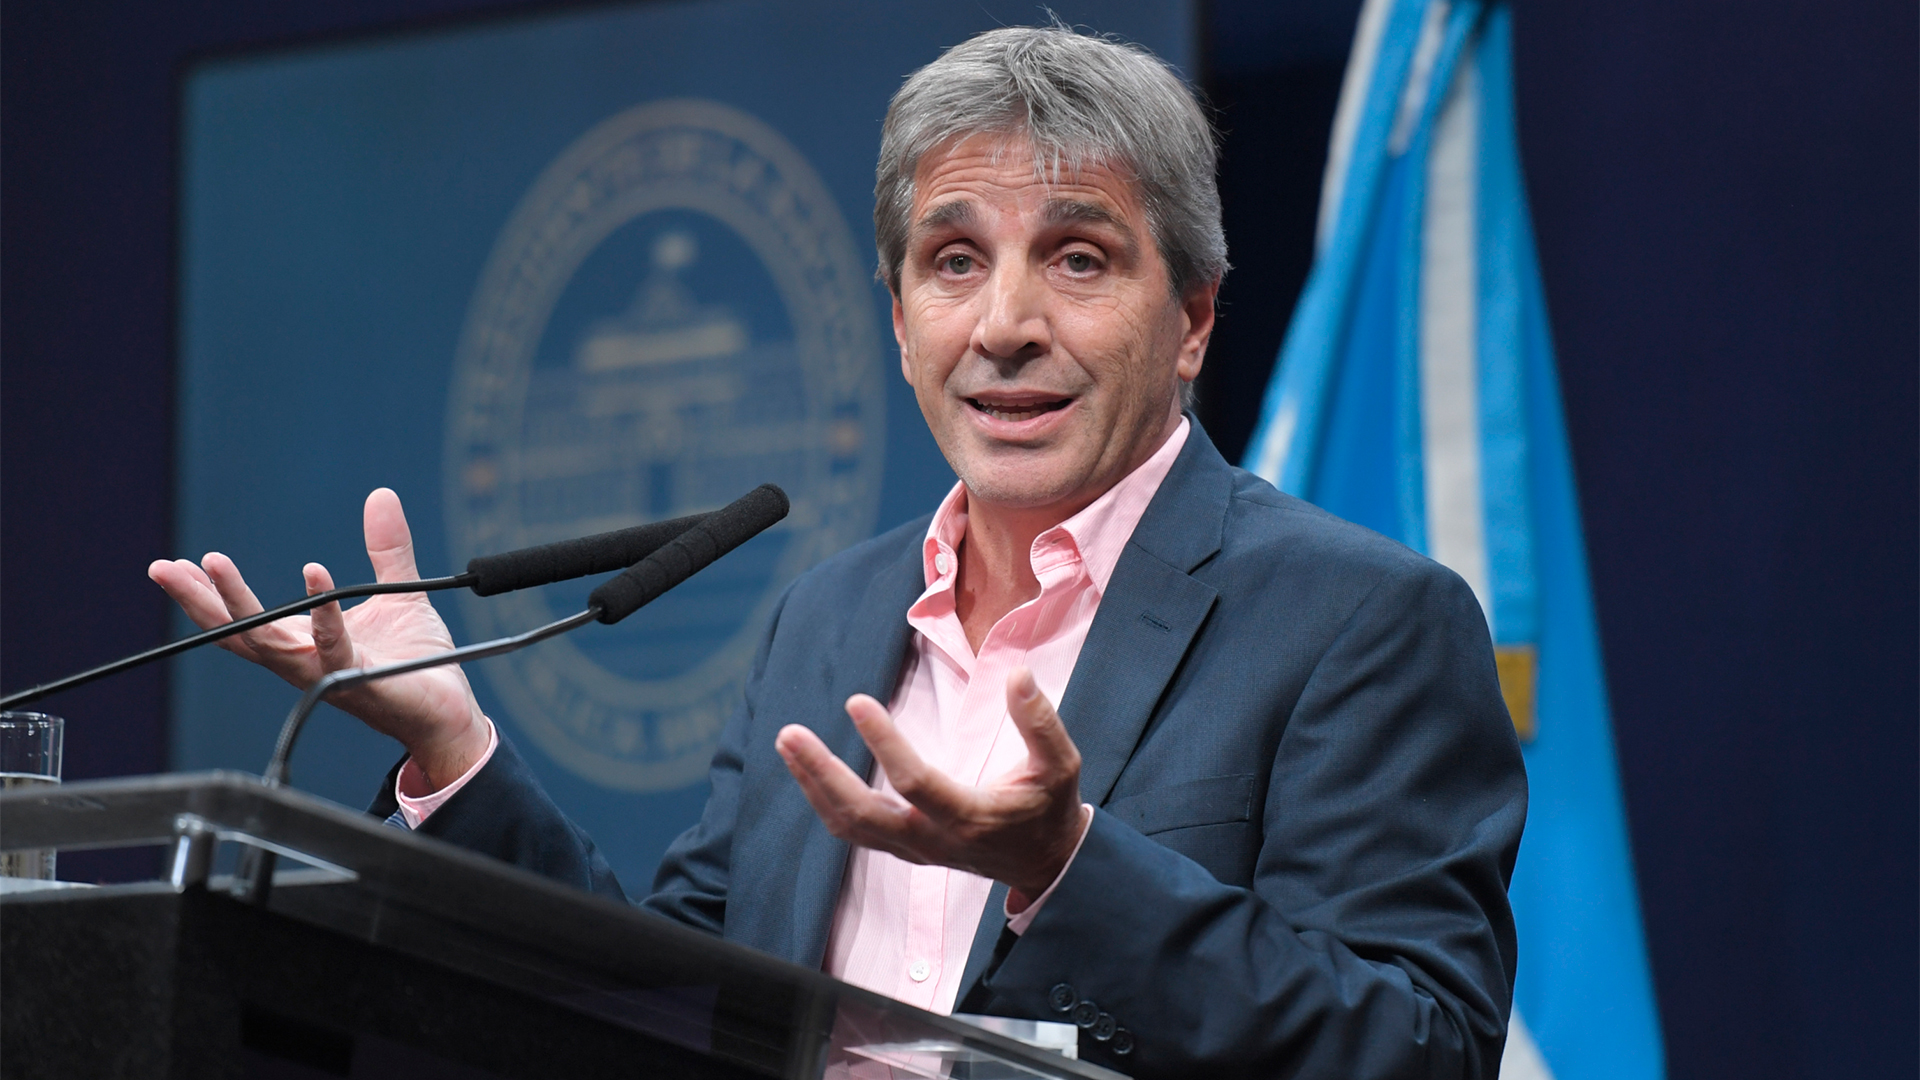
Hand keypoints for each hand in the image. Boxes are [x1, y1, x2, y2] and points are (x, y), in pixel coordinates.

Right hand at [148, 488, 487, 788]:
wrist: (450, 710)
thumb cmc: (417, 663)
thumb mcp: (396, 593)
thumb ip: (385, 548)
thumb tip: (380, 495)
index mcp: (303, 643)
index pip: (241, 622)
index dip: (205, 597)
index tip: (173, 566)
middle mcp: (306, 662)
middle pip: (237, 634)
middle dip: (198, 600)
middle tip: (165, 568)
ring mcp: (330, 674)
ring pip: (271, 641)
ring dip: (238, 602)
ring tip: (213, 563)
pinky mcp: (363, 682)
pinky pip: (335, 647)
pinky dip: (324, 613)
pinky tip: (314, 574)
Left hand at [775, 666, 1087, 903]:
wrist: (1045, 862)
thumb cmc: (1050, 807)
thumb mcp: (1060, 764)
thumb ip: (1039, 721)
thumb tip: (1018, 675)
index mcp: (970, 817)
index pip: (915, 782)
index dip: (884, 743)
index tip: (856, 702)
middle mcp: (934, 840)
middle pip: (862, 814)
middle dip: (822, 774)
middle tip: (790, 734)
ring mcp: (915, 849)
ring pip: (850, 826)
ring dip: (813, 785)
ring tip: (789, 742)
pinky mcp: (905, 849)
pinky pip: (854, 831)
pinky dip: (826, 802)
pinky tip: (809, 770)